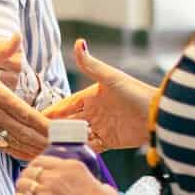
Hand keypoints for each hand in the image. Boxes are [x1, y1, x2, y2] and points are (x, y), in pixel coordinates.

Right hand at [0, 34, 49, 160]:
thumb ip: (2, 50)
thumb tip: (17, 36)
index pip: (26, 112)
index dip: (44, 124)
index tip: (59, 130)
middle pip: (24, 131)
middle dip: (44, 140)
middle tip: (63, 147)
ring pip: (14, 141)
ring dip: (33, 149)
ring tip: (51, 154)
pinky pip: (1, 146)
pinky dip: (16, 152)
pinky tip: (29, 156)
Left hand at [15, 154, 119, 194]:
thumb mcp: (102, 186)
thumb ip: (91, 183)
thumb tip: (92, 188)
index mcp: (71, 166)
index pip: (42, 160)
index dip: (36, 169)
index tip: (36, 176)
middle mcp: (56, 175)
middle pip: (29, 171)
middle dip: (28, 179)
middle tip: (29, 189)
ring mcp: (47, 191)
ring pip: (22, 184)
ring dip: (22, 191)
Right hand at [45, 38, 155, 152]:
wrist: (157, 115)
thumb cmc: (136, 93)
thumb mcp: (111, 78)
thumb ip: (91, 65)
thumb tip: (78, 42)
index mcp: (91, 96)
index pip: (65, 105)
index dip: (52, 111)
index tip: (36, 116)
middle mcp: (93, 112)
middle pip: (68, 121)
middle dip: (55, 128)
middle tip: (38, 135)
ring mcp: (100, 127)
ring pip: (77, 135)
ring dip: (66, 140)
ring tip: (50, 147)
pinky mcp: (109, 141)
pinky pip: (91, 146)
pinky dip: (81, 149)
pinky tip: (70, 153)